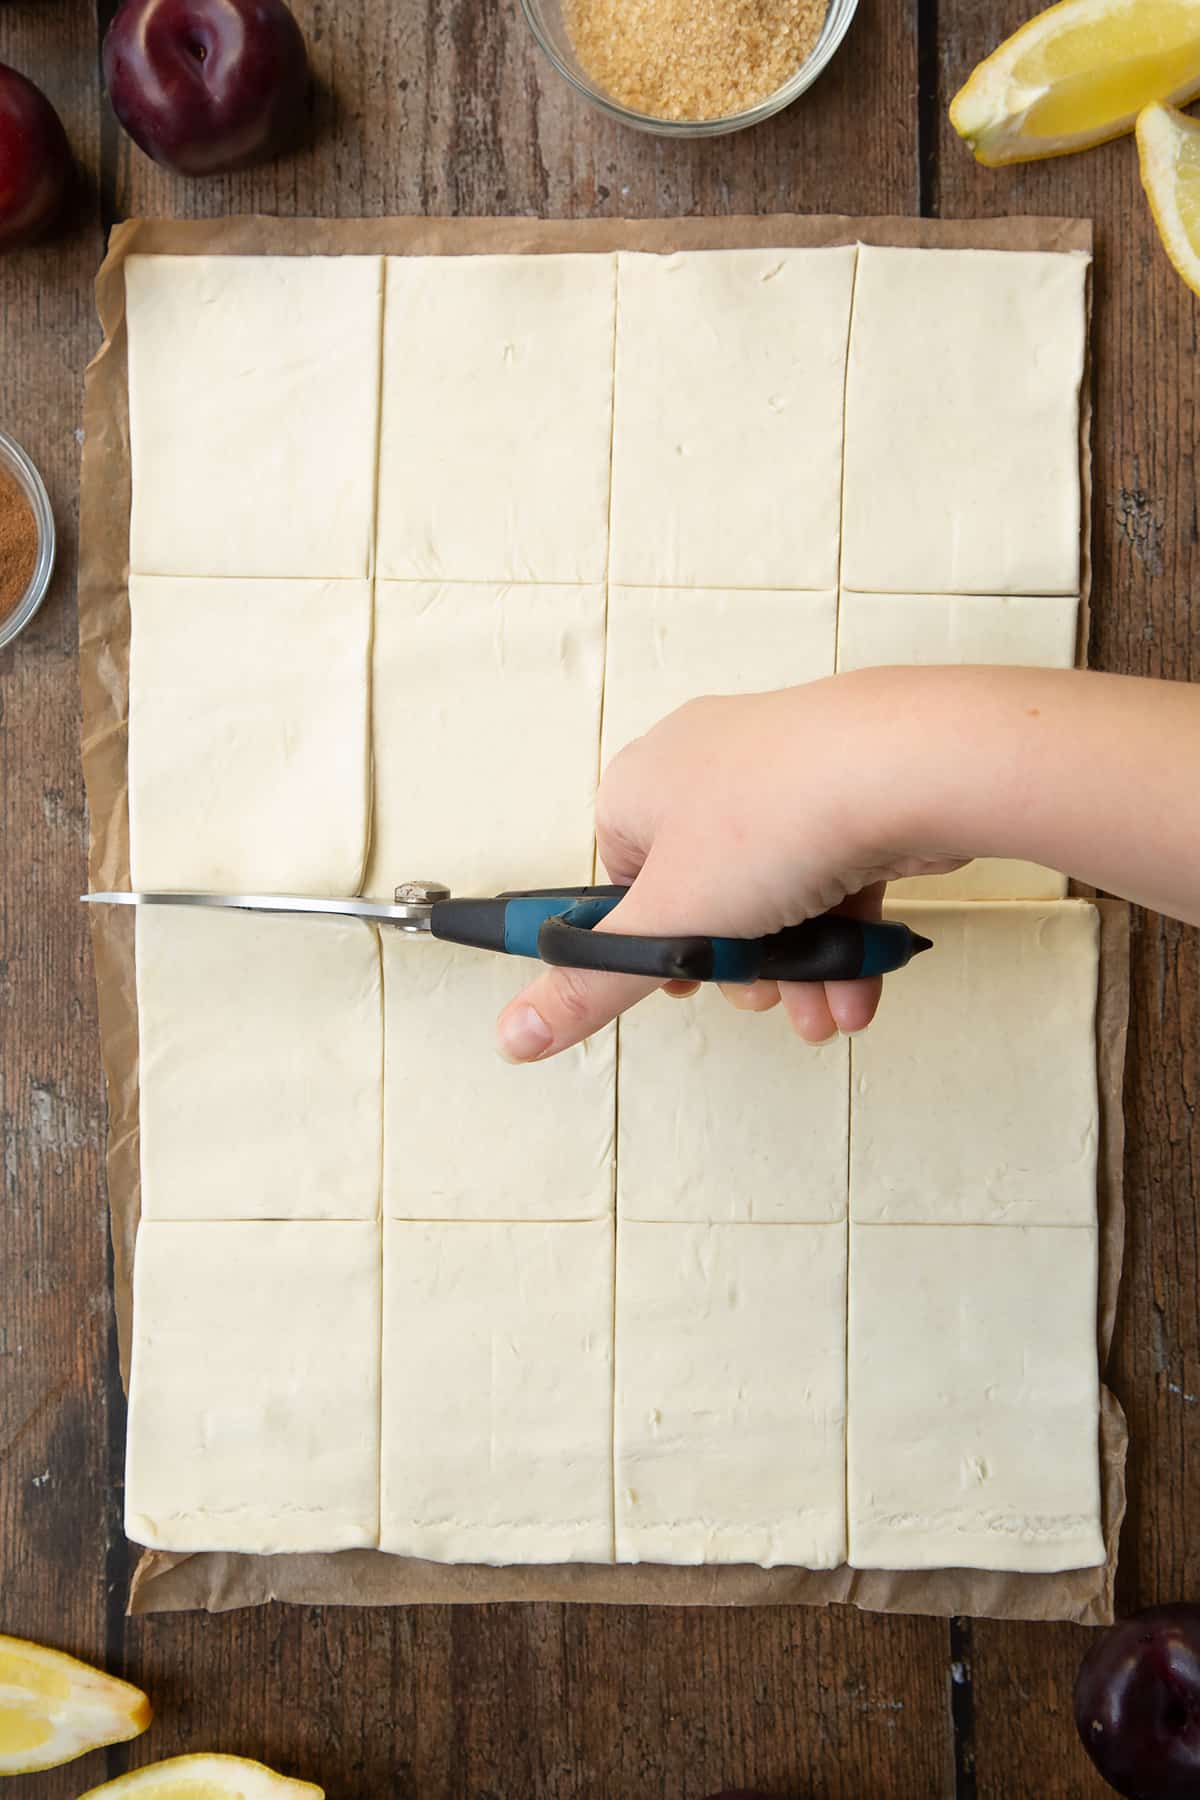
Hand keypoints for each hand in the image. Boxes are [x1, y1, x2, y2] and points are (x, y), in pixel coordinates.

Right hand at [495, 678, 964, 1061]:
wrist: (907, 770)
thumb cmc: (777, 817)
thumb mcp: (667, 924)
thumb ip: (591, 986)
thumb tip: (515, 1032)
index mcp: (640, 786)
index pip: (621, 881)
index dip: (650, 946)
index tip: (679, 987)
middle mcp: (706, 770)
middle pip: (705, 898)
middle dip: (741, 969)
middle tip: (760, 998)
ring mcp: (783, 779)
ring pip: (777, 898)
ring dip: (799, 970)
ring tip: (824, 1011)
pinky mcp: (850, 796)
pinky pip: (833, 880)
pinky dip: (843, 939)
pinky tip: (859, 988)